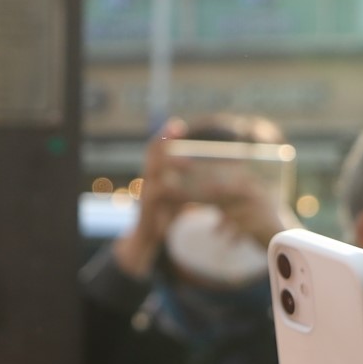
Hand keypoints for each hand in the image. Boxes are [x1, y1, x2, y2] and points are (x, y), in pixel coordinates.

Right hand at [113, 121, 190, 278]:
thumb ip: (191, 183)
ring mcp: (145, 194)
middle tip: (179, 132)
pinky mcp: (146, 209)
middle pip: (151, 155)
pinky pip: (155, 196)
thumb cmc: (165, 214)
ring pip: (152, 172)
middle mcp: (147, 180)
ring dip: (169, 164)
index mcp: (154, 173)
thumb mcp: (179, 195)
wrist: (148, 239)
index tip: (177, 124)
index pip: (156, 149)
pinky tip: (177, 185)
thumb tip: (217, 176)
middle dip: (164, 141)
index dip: (165, 136)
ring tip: (187, 161)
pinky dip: (167, 189)